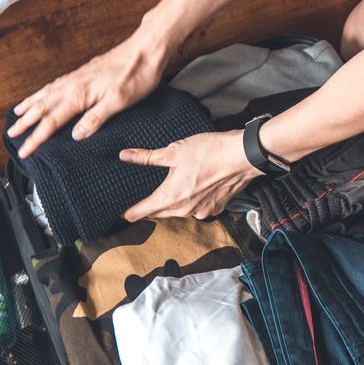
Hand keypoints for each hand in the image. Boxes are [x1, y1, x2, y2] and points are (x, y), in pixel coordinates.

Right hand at [7, 29, 171, 157]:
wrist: (146, 49)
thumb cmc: (137, 73)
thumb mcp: (120, 100)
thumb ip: (96, 117)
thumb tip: (75, 135)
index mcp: (79, 94)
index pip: (51, 121)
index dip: (36, 138)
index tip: (24, 151)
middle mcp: (73, 85)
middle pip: (42, 107)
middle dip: (25, 123)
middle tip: (11, 135)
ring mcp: (76, 78)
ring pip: (46, 94)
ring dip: (30, 106)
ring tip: (17, 115)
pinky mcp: (83, 74)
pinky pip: (55, 85)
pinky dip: (43, 93)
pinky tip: (42, 94)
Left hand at [120, 130, 260, 220]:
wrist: (242, 157)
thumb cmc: (209, 151)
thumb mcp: (174, 151)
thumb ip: (147, 157)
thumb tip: (125, 156)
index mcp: (170, 197)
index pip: (142, 212)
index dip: (129, 212)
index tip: (120, 213)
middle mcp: (185, 210)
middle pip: (159, 213)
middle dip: (149, 208)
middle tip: (140, 201)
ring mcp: (201, 212)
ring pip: (178, 211)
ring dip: (171, 204)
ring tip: (168, 191)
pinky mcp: (215, 209)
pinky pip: (196, 209)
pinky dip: (191, 202)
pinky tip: (193, 188)